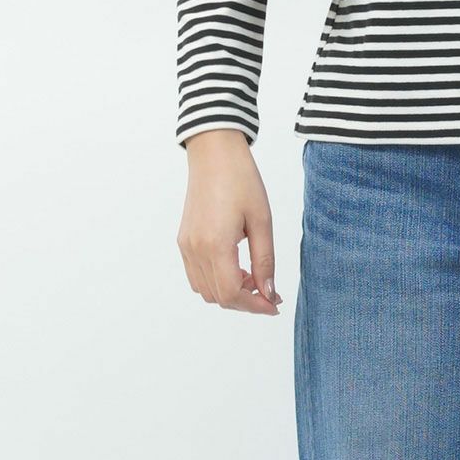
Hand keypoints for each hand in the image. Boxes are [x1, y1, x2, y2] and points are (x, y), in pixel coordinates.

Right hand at [177, 130, 283, 314]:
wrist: (214, 153)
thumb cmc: (242, 180)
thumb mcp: (262, 220)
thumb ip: (265, 260)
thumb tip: (269, 293)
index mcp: (216, 244)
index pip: (231, 294)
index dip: (255, 306)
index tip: (275, 305)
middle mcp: (195, 250)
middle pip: (218, 297)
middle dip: (245, 301)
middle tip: (270, 291)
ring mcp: (186, 246)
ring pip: (205, 290)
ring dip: (229, 292)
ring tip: (253, 275)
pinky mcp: (183, 240)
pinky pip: (196, 275)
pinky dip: (216, 280)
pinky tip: (235, 266)